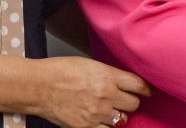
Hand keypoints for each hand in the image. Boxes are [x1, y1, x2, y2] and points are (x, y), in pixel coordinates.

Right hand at [24, 56, 150, 127]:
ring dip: (118, 114)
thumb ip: (108, 74)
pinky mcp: (87, 126)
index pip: (139, 85)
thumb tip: (123, 82)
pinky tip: (101, 120)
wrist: (38, 86)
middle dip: (130, 101)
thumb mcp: (89, 64)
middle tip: (122, 99)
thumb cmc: (59, 71)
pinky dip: (107, 126)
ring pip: (123, 119)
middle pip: (134, 103)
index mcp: (107, 76)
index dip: (146, 89)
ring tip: (108, 109)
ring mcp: (97, 113)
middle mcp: (106, 95)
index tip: (147, 91)